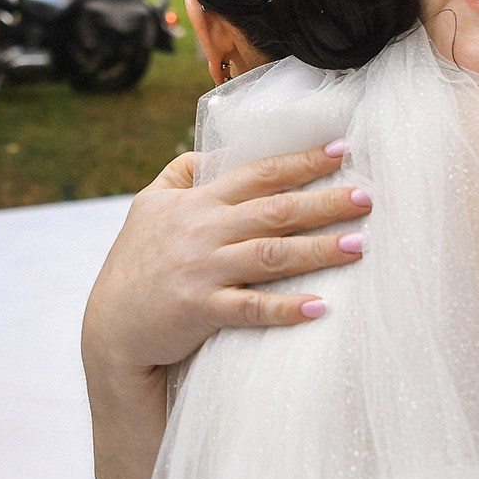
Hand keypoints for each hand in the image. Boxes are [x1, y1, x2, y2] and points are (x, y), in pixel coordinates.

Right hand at [80, 141, 371, 376]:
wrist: (110, 327)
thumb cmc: (135, 264)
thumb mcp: (148, 206)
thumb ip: (181, 175)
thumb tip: (217, 154)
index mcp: (196, 202)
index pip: (257, 173)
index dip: (300, 161)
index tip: (342, 150)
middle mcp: (202, 230)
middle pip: (274, 210)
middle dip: (325, 202)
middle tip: (368, 197)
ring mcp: (201, 269)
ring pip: (271, 254)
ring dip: (319, 249)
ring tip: (360, 245)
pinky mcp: (200, 309)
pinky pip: (251, 307)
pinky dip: (286, 307)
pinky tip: (321, 306)